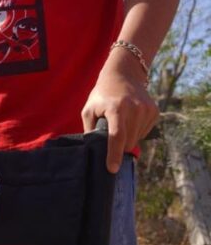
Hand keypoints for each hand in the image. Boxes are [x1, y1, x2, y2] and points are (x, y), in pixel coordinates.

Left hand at [82, 56, 158, 172]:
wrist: (123, 75)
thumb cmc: (101, 95)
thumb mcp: (89, 110)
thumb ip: (90, 130)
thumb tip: (94, 150)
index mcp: (116, 109)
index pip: (116, 136)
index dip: (114, 154)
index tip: (112, 169)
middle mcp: (135, 109)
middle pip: (128, 141)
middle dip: (119, 147)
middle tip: (110, 137)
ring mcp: (147, 110)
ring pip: (137, 139)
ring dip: (128, 138)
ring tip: (120, 123)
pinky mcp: (154, 111)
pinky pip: (144, 132)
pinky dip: (136, 131)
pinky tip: (130, 119)